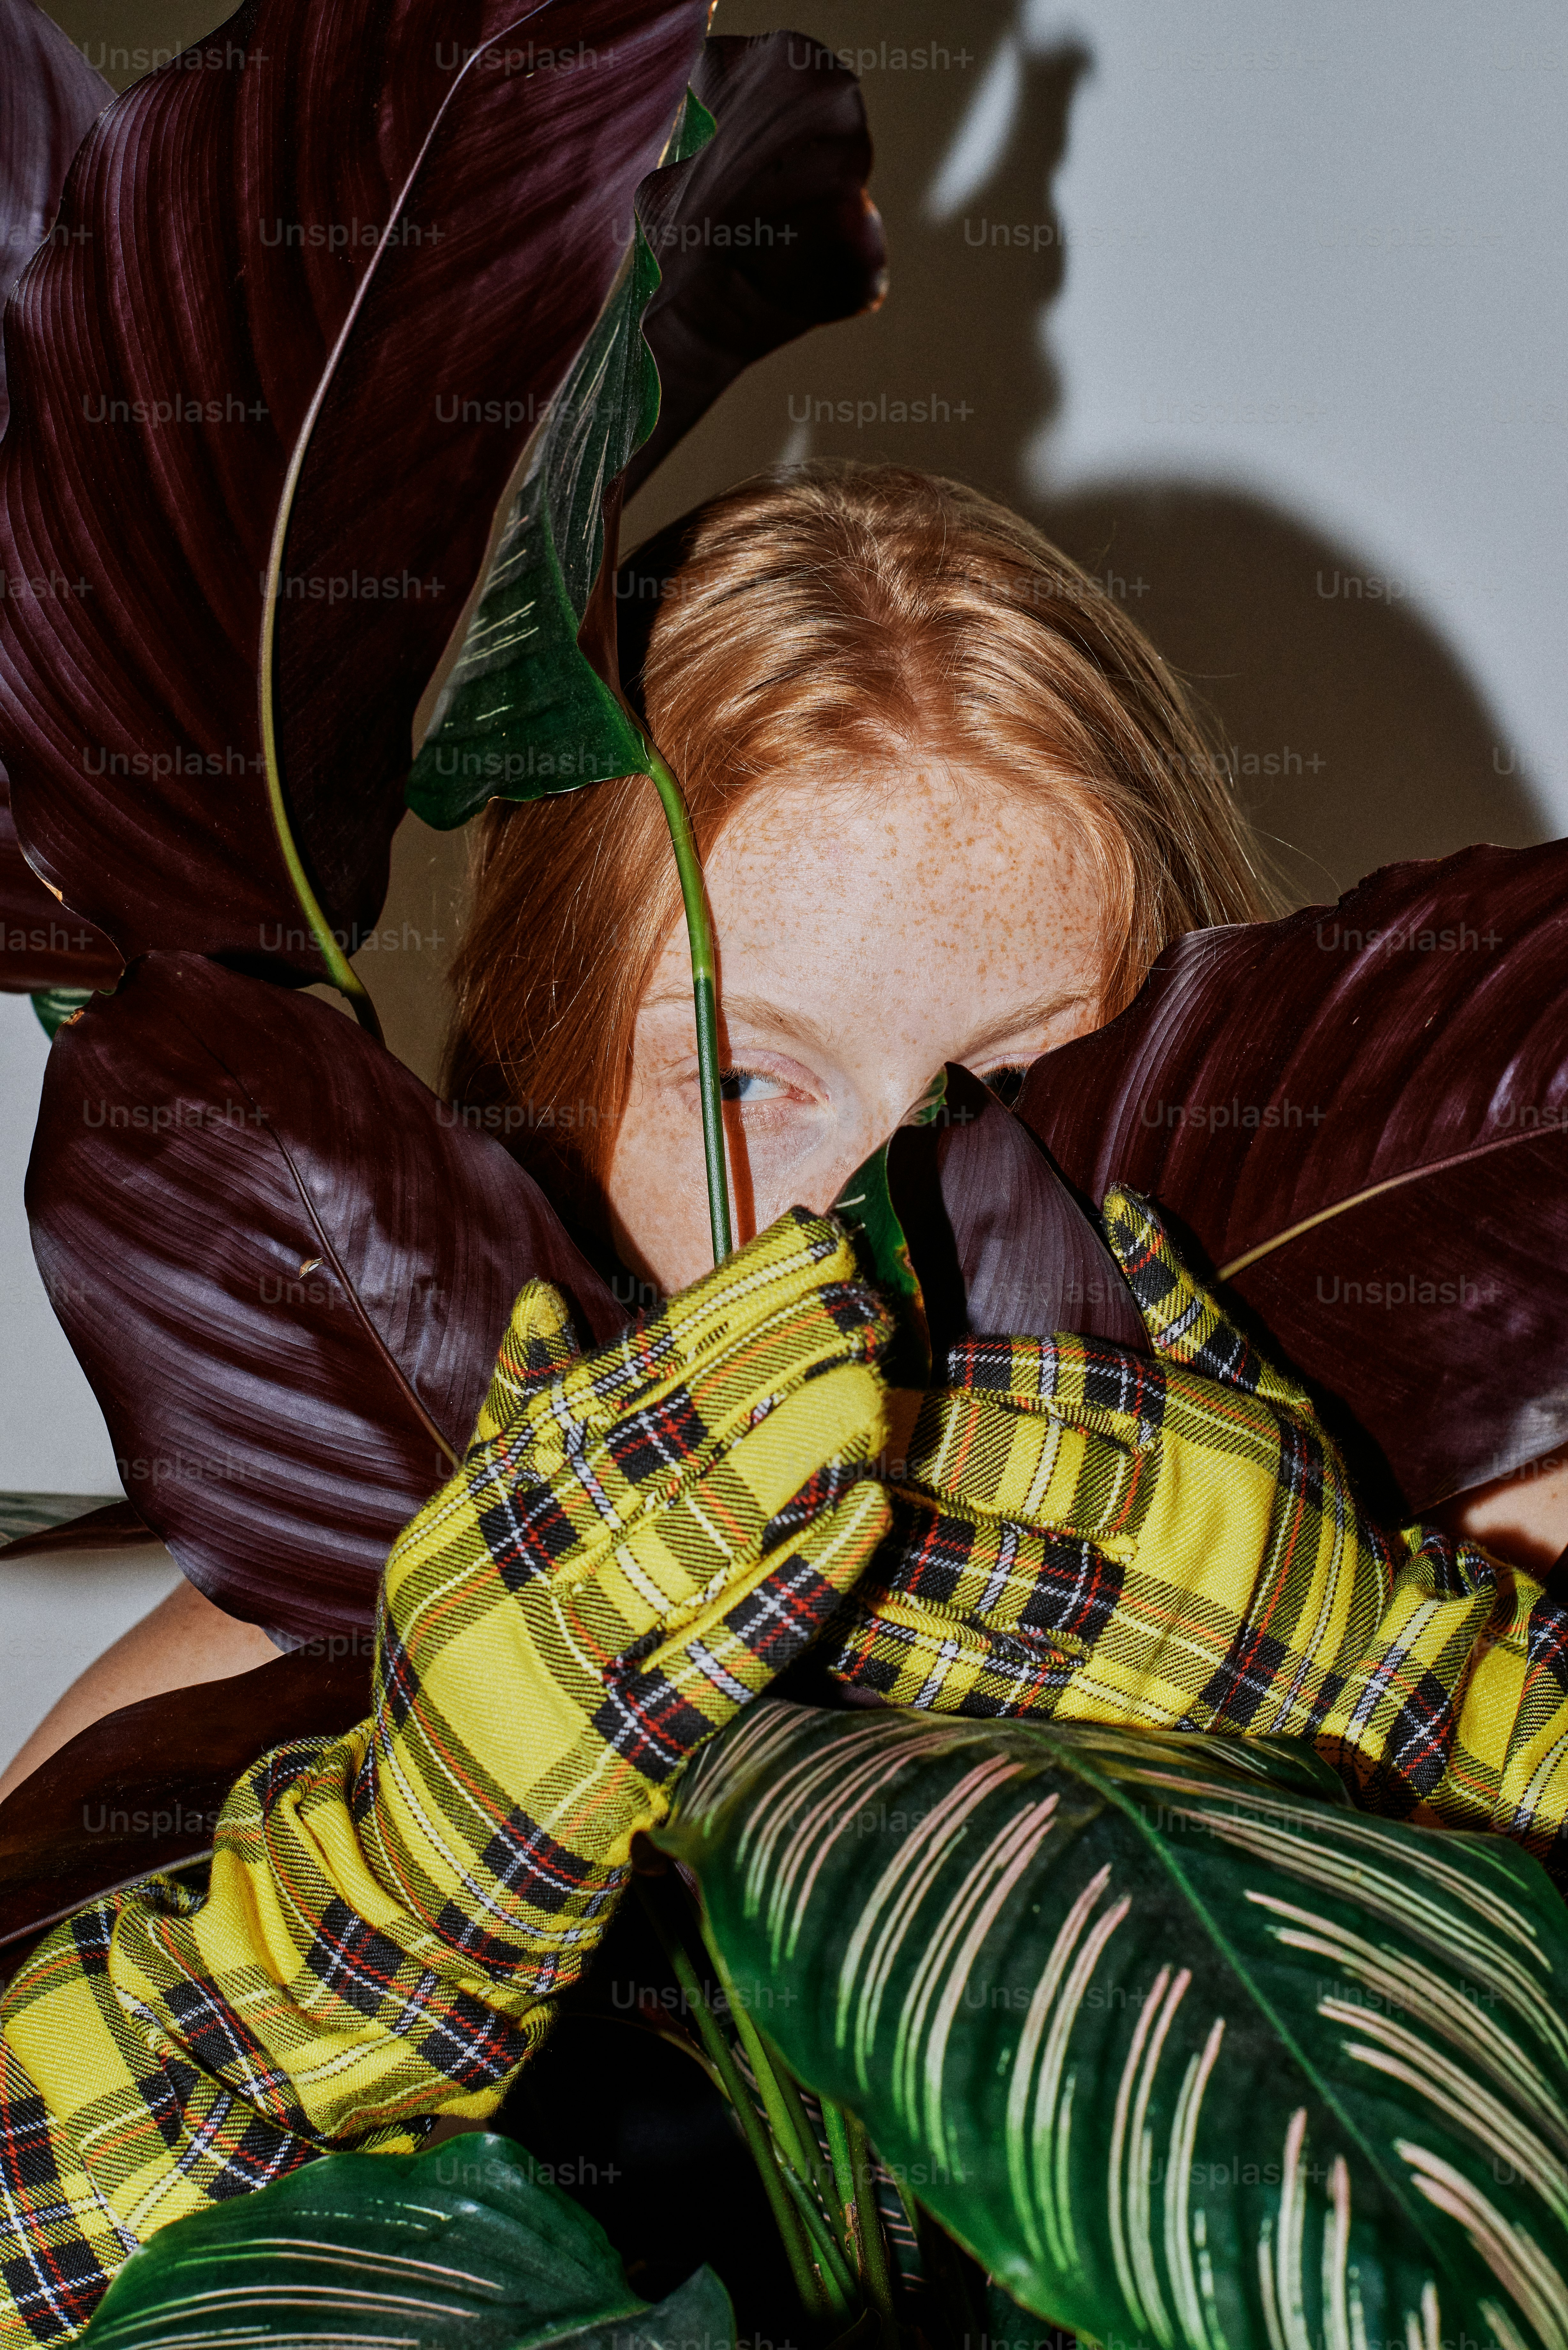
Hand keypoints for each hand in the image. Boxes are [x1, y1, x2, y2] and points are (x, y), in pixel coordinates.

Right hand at [359, 1207, 894, 1991]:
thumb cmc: (454, 1682)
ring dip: (790, 1452)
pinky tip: (865, 1515)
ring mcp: (564, 1665)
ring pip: (694, 1534)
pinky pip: (724, 1655)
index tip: (797, 1250)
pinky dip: (797, 1581)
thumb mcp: (455, 1546)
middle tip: (856, 1289)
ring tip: (871, 1378)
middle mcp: (510, 1573)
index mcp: (474, 1515)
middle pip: (657, 1442)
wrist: (412, 1872)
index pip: (610, 1387)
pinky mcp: (621, 1754)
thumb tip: (541, 1301)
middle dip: (762, 1356)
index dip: (710, 1314)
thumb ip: (509, 1426)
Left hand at [824, 1187, 1563, 1853]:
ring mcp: (1129, 1625)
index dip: (994, 1372)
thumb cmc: (1316, 1518)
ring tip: (811, 1518)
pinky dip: (915, 1657)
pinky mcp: (1105, 1702)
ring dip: (896, 1551)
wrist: (1373, 1668)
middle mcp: (1159, 1532)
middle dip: (925, 1453)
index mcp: (1198, 1450)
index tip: (916, 1354)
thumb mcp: (1272, 1400)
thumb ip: (1191, 1309)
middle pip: (1025, 1483)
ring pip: (994, 1582)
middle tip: (836, 1423)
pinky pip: (995, 1678)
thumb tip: (1125, 1203)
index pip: (1086, 1393)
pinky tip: (842, 1631)